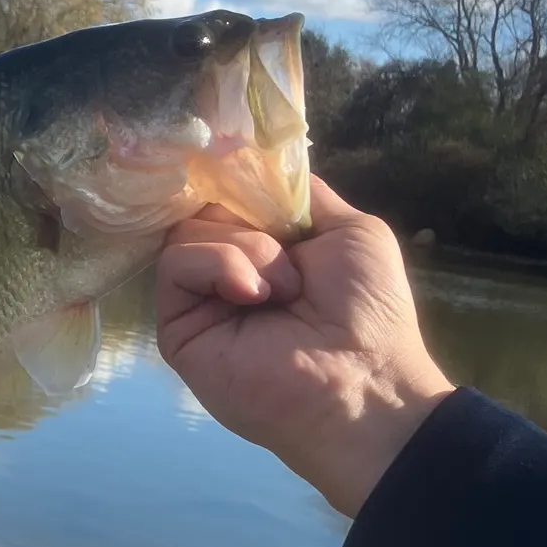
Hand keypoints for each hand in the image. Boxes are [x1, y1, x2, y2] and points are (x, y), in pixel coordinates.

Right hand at [156, 176, 455, 518]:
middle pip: (206, 205)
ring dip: (247, 249)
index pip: (232, 194)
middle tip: (289, 256)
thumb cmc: (369, 312)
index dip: (240, 179)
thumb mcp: (350, 230)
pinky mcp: (177, 329)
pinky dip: (221, 265)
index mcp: (267, 250)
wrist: (362, 381)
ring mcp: (200, 303)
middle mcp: (228, 273)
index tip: (256, 175)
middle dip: (250, 217)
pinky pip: (177, 263)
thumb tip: (252, 166)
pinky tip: (254, 297)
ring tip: (282, 291)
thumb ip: (300, 197)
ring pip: (189, 229)